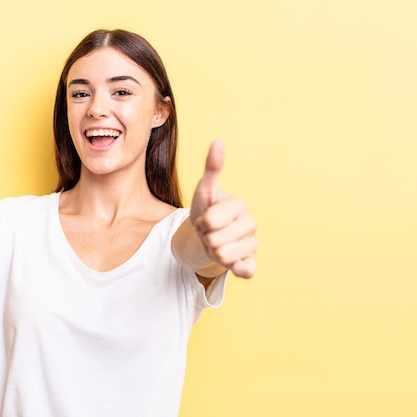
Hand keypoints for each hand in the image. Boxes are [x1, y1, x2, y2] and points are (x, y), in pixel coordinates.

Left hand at [189, 141, 256, 277]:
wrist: (207, 235)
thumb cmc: (206, 210)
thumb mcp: (204, 190)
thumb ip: (211, 169)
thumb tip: (217, 142)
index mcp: (240, 206)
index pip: (210, 221)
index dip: (200, 223)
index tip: (204, 218)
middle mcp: (251, 224)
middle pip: (216, 240)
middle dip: (205, 238)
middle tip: (209, 232)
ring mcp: (252, 245)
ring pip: (224, 256)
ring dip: (212, 252)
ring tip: (215, 243)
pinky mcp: (251, 263)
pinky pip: (246, 271)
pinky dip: (237, 269)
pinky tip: (232, 262)